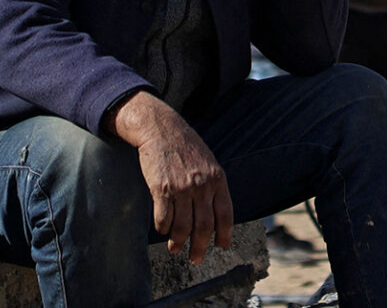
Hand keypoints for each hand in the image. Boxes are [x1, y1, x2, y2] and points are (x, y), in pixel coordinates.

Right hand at [109, 92, 232, 262]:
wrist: (160, 128)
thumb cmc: (184, 145)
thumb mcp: (208, 161)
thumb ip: (212, 184)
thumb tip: (214, 213)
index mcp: (217, 178)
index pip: (226, 214)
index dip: (224, 234)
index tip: (221, 246)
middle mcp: (202, 185)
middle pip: (204, 227)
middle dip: (199, 247)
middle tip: (195, 258)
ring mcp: (182, 187)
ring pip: (183, 227)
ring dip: (178, 242)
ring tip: (175, 248)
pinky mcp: (161, 189)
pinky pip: (163, 218)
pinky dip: (163, 229)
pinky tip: (162, 230)